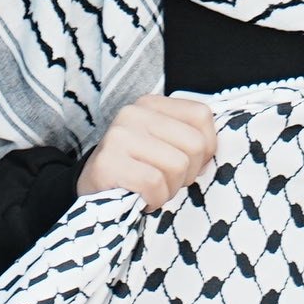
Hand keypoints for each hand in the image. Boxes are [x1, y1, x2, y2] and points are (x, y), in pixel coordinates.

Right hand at [77, 93, 222, 207]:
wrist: (93, 192)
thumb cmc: (137, 170)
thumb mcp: (163, 146)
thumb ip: (189, 140)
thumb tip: (211, 158)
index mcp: (151, 104)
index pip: (202, 116)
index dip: (206, 148)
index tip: (188, 164)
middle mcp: (134, 113)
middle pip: (194, 145)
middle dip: (187, 174)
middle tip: (165, 181)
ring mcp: (118, 136)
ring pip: (177, 166)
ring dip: (170, 189)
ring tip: (152, 189)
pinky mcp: (107, 163)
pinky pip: (154, 184)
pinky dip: (155, 199)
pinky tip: (142, 199)